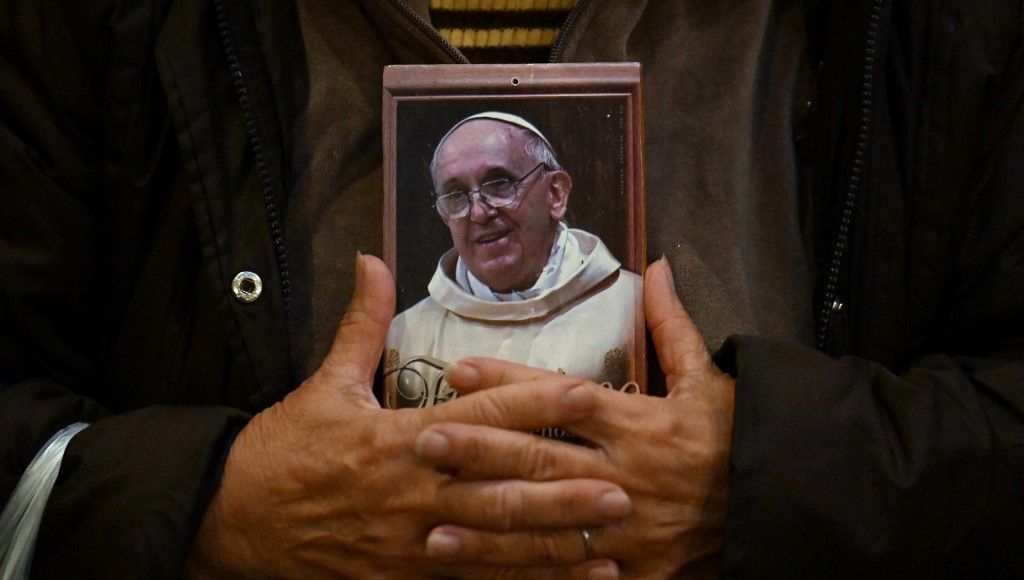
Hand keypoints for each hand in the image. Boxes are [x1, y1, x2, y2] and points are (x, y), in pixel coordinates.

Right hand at [184, 254, 629, 578]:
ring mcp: (409, 542)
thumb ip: (361, 323)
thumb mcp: (322, 383)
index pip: (480, 414)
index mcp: (398, 436)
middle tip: (623, 487)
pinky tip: (564, 579)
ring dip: (554, 542)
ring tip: (609, 539)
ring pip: (494, 543)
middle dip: (563, 490)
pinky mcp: (402, 577)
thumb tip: (371, 259)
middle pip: (499, 488)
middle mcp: (412, 491)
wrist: (231, 519)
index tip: (584, 395)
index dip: (534, 402)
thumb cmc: (282, 449)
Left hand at [416, 258, 734, 577]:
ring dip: (487, 521)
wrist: (779, 506)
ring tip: (433, 515)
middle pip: (540, 459)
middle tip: (424, 440)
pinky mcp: (632, 569)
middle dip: (479, 450)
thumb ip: (672, 325)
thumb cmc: (737, 436)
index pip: (559, 398)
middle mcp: (623, 474)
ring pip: (545, 523)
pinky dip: (525, 572)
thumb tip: (658, 265)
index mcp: (638, 424)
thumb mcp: (709, 378)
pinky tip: (485, 568)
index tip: (458, 369)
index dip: (508, 382)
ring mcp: (624, 527)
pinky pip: (572, 572)